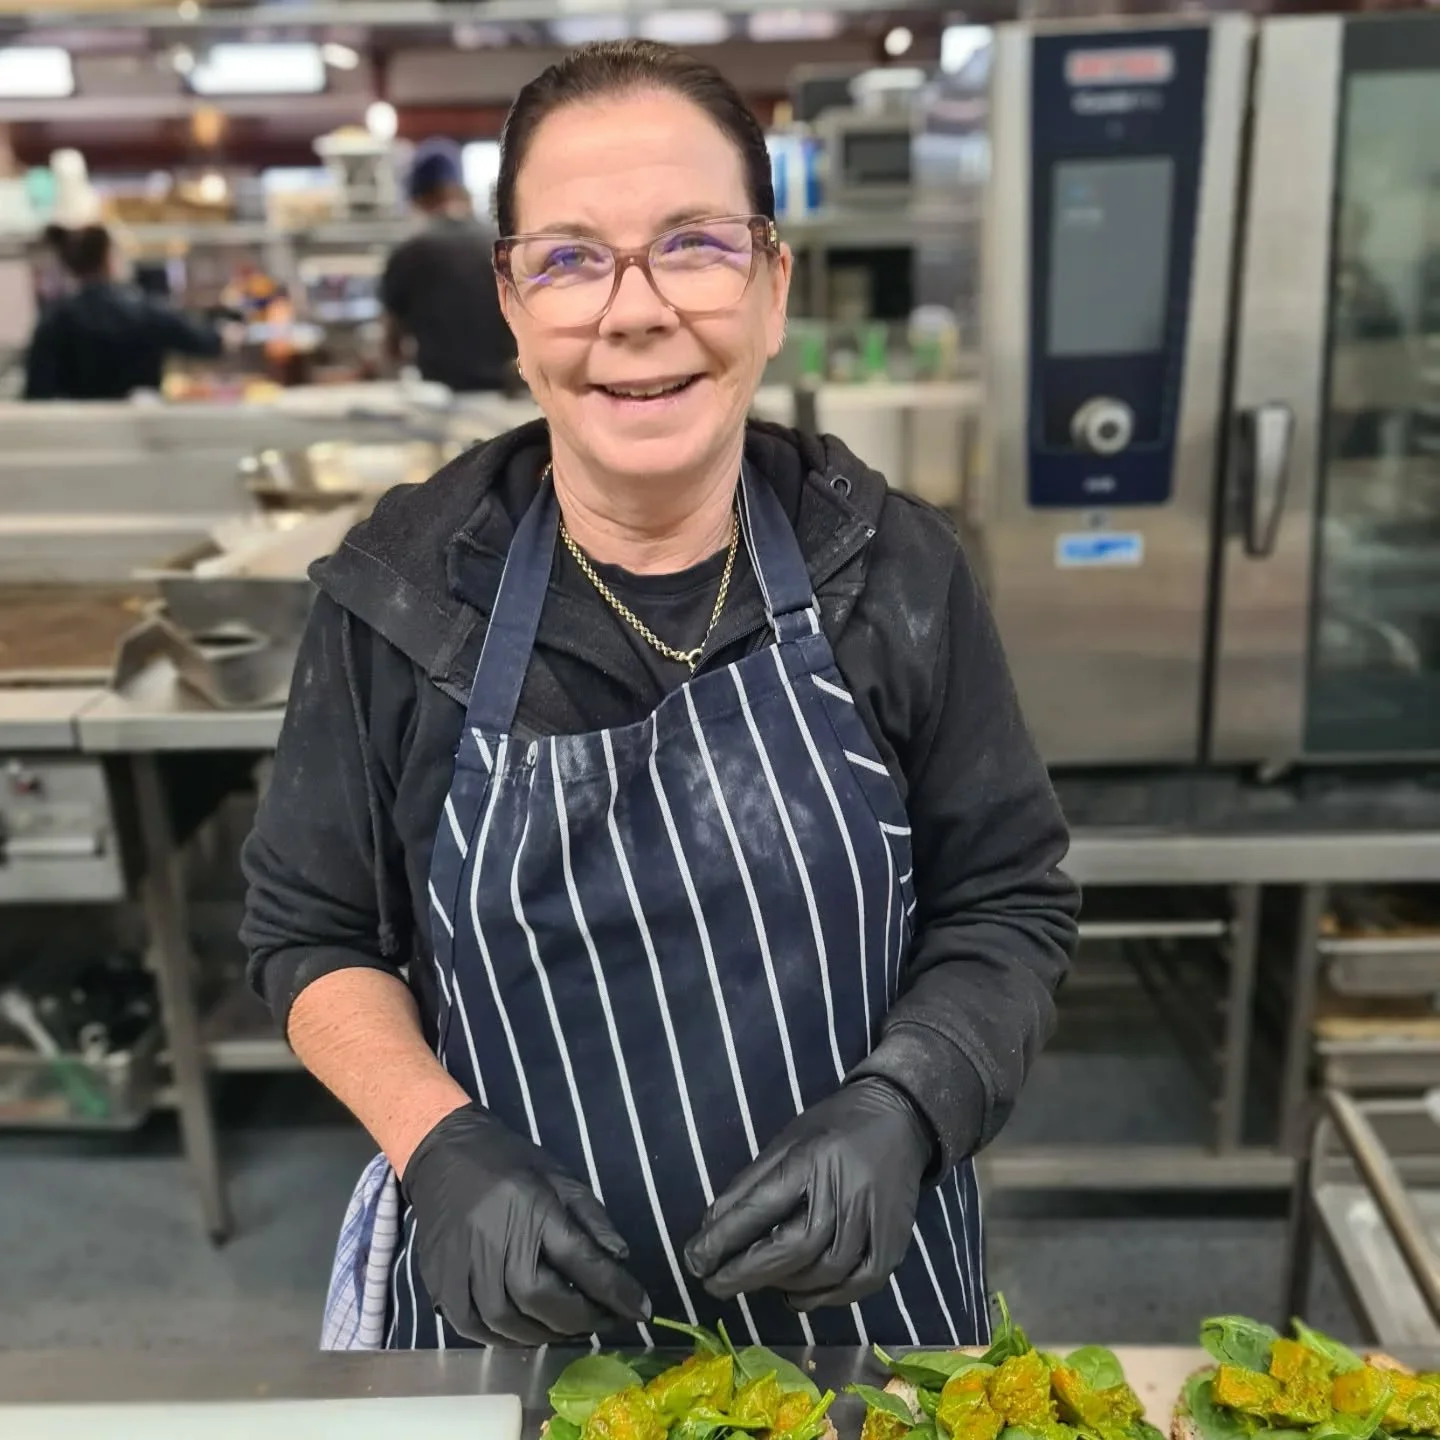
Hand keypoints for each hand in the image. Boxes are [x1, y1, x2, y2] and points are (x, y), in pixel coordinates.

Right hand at [403, 1103, 651, 1343]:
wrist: (445, 1153)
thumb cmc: (509, 1163)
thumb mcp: (560, 1176)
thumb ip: (592, 1218)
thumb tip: (620, 1261)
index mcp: (532, 1206)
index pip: (579, 1259)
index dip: (613, 1290)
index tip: (640, 1310)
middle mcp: (496, 1238)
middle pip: (541, 1300)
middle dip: (580, 1319)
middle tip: (603, 1320)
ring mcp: (462, 1262)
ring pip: (507, 1322)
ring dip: (544, 1334)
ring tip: (568, 1328)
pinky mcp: (438, 1280)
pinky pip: (472, 1327)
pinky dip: (503, 1338)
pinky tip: (525, 1331)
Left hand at [683, 1078, 933, 1310]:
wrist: (900, 1120)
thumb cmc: (833, 1127)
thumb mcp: (786, 1140)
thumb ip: (750, 1183)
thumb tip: (711, 1225)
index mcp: (811, 1160)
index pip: (761, 1208)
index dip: (724, 1239)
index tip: (694, 1260)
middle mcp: (844, 1193)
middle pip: (793, 1248)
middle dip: (747, 1272)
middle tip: (713, 1285)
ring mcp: (873, 1221)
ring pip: (824, 1272)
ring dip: (783, 1284)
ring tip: (755, 1282)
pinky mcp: (894, 1243)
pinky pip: (857, 1285)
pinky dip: (825, 1297)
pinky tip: (798, 1295)